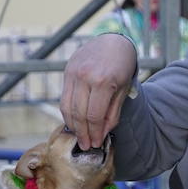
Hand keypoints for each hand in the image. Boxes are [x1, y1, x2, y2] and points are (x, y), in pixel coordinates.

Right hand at [60, 34, 137, 149]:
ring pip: (68, 107)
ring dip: (72, 126)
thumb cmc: (122, 67)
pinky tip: (74, 122)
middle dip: (83, 133)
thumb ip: (113, 112)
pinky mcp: (67, 71)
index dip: (94, 133)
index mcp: (103, 82)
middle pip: (79, 114)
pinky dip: (68, 112)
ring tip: (79, 137)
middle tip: (86, 146)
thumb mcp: (123, 90)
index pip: (94, 115)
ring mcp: (74, 73)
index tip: (96, 144)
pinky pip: (64, 98)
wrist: (112, 42)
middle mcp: (85, 77)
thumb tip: (103, 133)